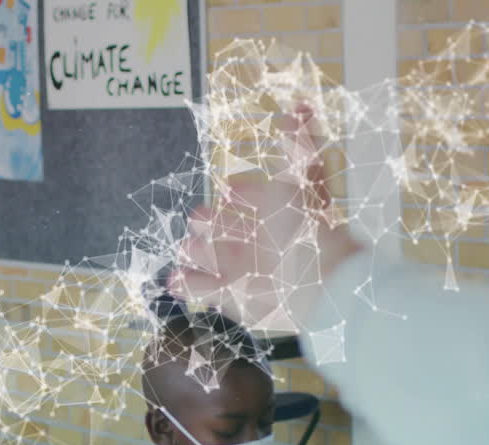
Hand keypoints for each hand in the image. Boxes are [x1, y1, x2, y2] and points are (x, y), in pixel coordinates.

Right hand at [169, 106, 360, 327]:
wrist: (313, 281)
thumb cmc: (307, 226)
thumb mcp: (300, 176)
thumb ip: (297, 142)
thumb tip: (300, 105)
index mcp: (273, 212)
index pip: (252, 198)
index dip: (244, 192)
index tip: (232, 189)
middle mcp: (256, 240)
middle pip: (225, 228)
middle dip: (210, 222)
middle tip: (203, 220)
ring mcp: (240, 269)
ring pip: (208, 256)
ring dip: (196, 251)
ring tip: (189, 249)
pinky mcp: (228, 296)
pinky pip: (198, 288)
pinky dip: (185, 281)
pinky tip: (176, 277)